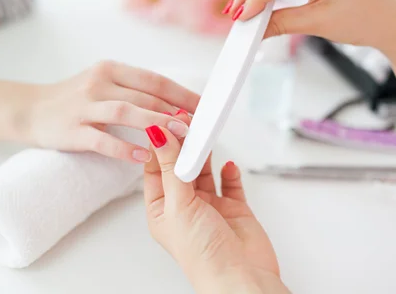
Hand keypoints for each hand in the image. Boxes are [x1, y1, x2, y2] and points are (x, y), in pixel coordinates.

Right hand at [23, 61, 199, 162]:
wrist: (29, 109)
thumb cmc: (73, 99)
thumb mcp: (102, 84)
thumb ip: (132, 91)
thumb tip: (173, 105)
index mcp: (111, 70)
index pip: (154, 80)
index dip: (182, 93)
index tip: (204, 107)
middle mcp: (99, 83)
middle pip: (145, 96)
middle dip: (175, 111)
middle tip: (198, 127)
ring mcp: (84, 106)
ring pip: (126, 112)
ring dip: (156, 124)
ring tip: (179, 136)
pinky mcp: (72, 130)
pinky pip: (102, 140)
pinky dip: (124, 148)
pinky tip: (143, 157)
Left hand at [143, 114, 288, 293]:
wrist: (241, 278)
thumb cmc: (202, 254)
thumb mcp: (178, 204)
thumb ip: (172, 167)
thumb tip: (158, 134)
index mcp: (160, 209)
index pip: (155, 168)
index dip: (160, 143)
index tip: (164, 118)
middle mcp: (183, 207)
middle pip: (180, 165)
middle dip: (183, 143)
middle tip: (187, 119)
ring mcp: (209, 208)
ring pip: (204, 170)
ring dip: (204, 152)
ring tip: (206, 132)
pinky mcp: (233, 210)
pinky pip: (230, 184)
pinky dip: (230, 171)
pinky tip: (228, 163)